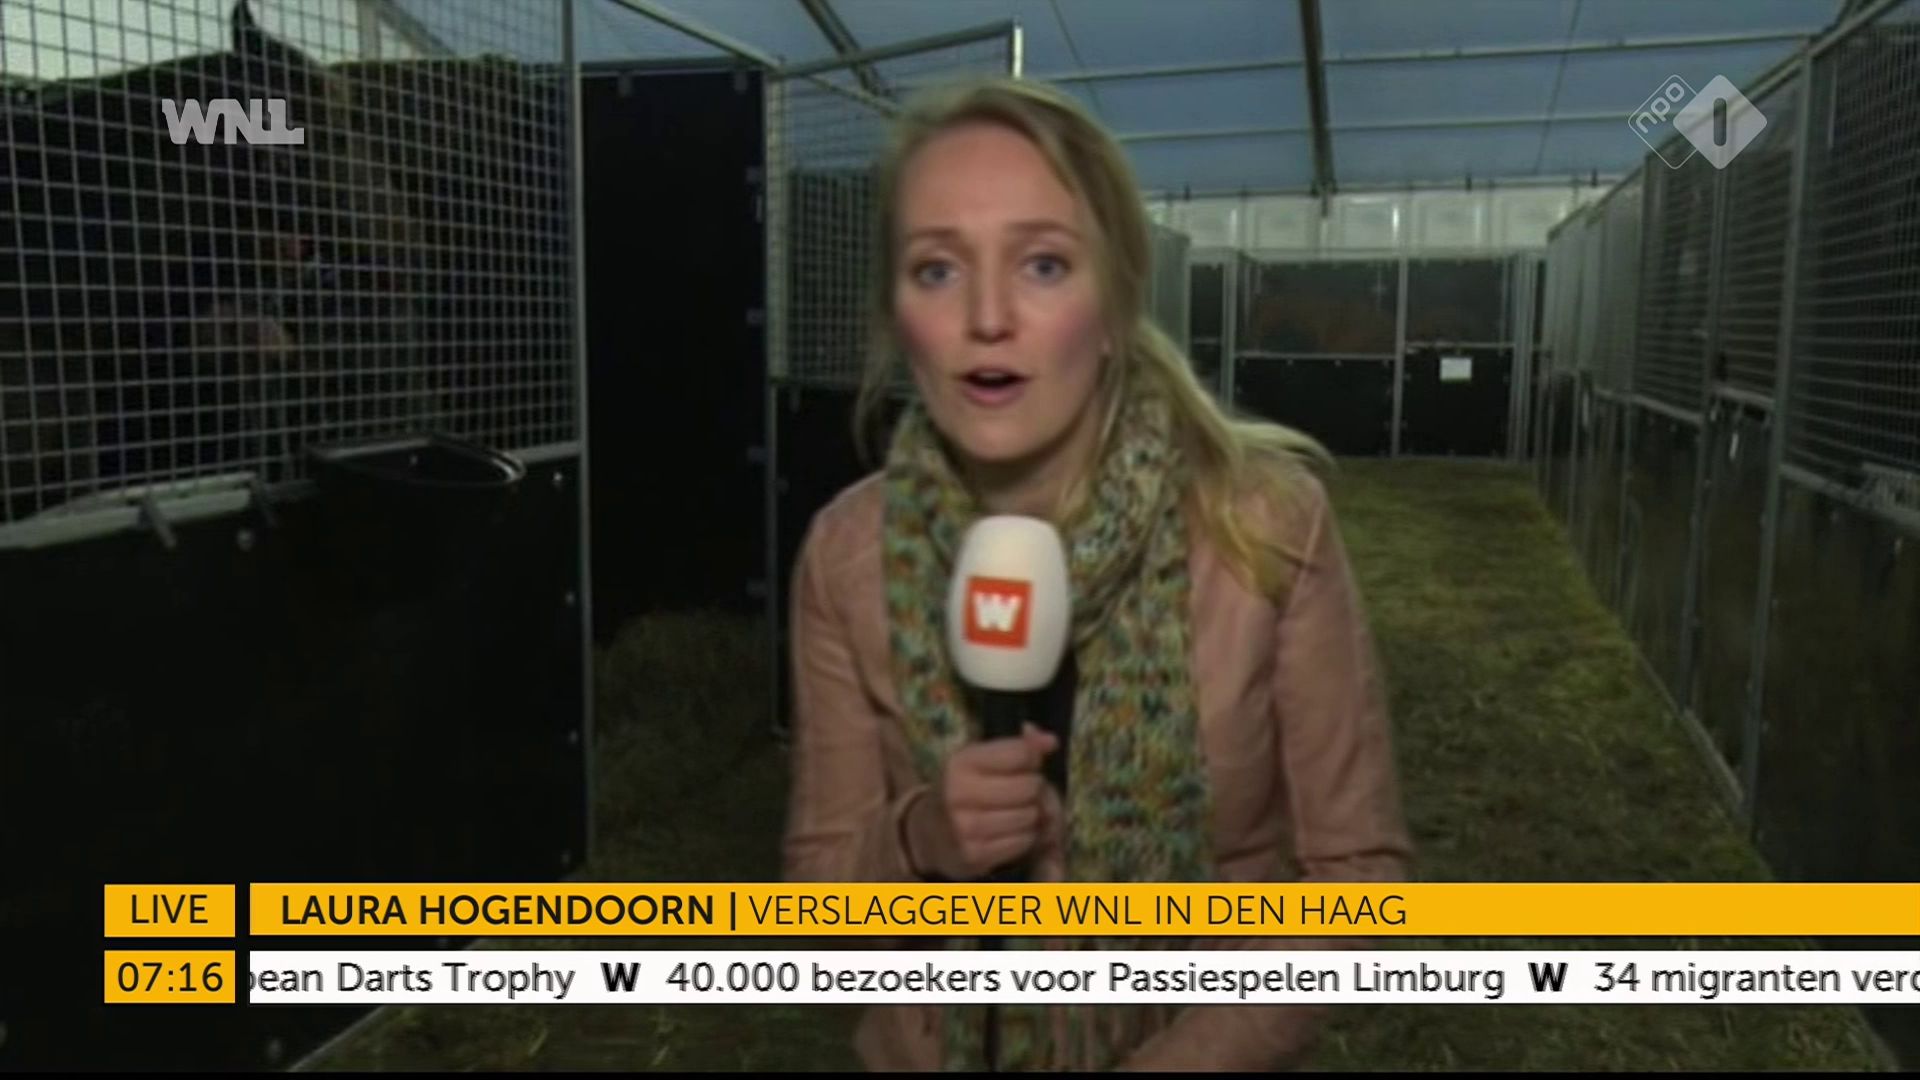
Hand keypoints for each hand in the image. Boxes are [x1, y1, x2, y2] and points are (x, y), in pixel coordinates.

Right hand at [906, 724, 1057, 880]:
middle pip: (1030, 786)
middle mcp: (959, 791)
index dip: (1032, 759)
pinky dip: (1025, 837)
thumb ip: (1019, 745)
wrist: (927, 833)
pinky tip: (1010, 832)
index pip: (1021, 753)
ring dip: (1032, 815)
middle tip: (1024, 793)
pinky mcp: (974, 855)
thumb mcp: (982, 759)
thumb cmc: (965, 789)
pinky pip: (1023, 841)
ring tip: (1018, 813)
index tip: (1025, 765)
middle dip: (1035, 790)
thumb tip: (1051, 741)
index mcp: (962, 761)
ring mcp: (965, 826)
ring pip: (1030, 816)